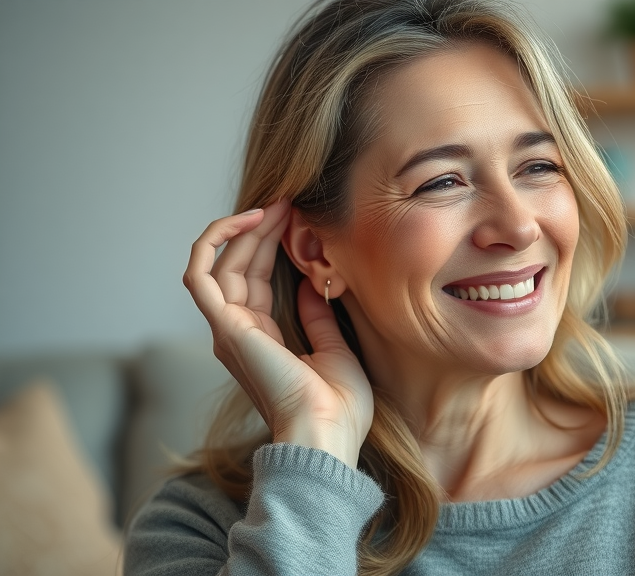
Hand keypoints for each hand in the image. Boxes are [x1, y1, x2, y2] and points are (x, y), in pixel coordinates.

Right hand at [182, 202, 372, 467]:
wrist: (327, 434)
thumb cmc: (338, 406)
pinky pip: (199, 275)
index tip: (296, 218)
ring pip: (221, 263)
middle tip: (288, 201)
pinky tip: (246, 219)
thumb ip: (318, 316)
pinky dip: (214, 242)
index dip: (272, 245)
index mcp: (261, 340)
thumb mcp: (334, 349)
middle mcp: (238, 332)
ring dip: (245, 228)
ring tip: (276, 204)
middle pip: (239, 266)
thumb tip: (314, 284)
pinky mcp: (225, 328)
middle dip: (262, 229)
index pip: (256, 280)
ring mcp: (227, 330)